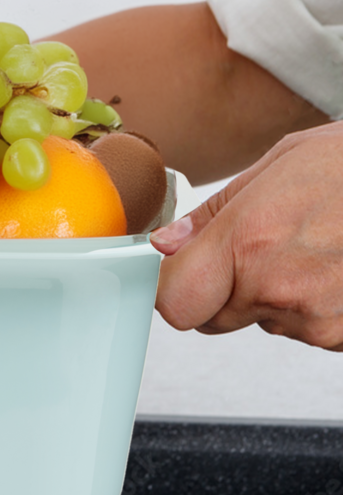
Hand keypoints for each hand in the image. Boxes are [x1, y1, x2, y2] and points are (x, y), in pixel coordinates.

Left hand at [150, 122, 342, 351]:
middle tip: (248, 248)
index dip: (168, 287)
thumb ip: (213, 214)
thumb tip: (168, 242)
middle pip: (210, 316)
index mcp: (249, 239)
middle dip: (216, 288)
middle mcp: (278, 287)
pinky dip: (304, 303)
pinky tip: (327, 265)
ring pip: (258, 319)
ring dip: (265, 293)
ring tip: (303, 246)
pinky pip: (301, 327)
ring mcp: (316, 319)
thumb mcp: (276, 167)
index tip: (173, 271)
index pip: (175, 301)